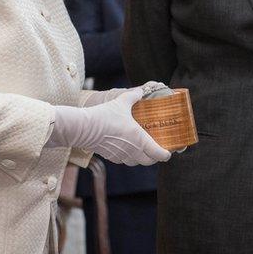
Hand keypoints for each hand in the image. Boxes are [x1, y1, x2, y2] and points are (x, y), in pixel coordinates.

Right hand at [50, 87, 170, 165]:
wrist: (83, 128)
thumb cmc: (104, 115)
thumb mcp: (121, 102)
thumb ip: (133, 96)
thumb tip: (140, 91)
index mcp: (139, 138)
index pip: (158, 153)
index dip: (165, 154)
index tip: (168, 152)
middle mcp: (132, 150)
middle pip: (149, 161)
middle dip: (155, 157)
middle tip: (157, 150)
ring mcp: (121, 155)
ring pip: (136, 162)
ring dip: (141, 158)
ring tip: (143, 150)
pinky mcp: (111, 157)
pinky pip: (124, 160)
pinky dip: (129, 157)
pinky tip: (127, 149)